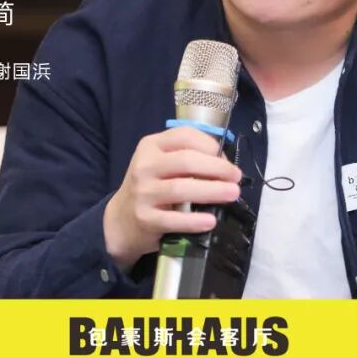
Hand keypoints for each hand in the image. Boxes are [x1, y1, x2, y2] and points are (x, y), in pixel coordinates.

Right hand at [103, 126, 241, 270]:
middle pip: (186, 161)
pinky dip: (194, 220)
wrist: (120, 220)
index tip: (226, 158)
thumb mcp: (160, 163)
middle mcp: (144, 166)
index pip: (184, 136)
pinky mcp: (145, 218)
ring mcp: (143, 193)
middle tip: (236, 177)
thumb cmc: (150, 186)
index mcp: (151, 145)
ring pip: (181, 188)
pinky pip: (174, 219)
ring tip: (233, 194)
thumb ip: (186, 157)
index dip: (210, 145)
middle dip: (217, 168)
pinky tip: (211, 220)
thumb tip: (224, 163)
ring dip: (212, 191)